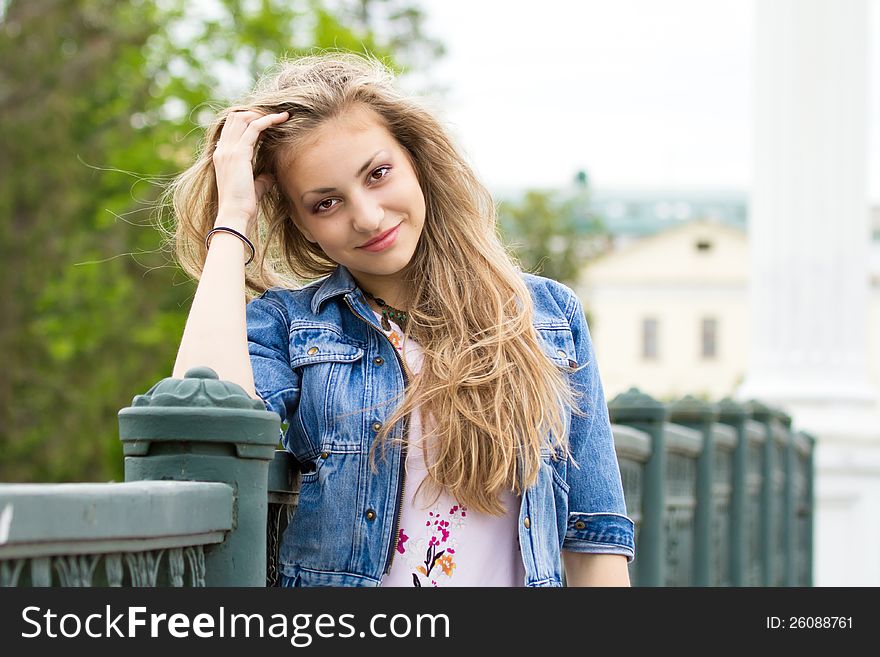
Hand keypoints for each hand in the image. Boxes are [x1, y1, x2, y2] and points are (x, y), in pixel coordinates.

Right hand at [211, 110, 288, 230]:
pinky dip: (267, 121)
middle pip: (235, 117)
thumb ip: (260, 179)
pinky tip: (281, 120)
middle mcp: (222, 150)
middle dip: (256, 113)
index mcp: (222, 156)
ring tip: (281, 116)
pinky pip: (254, 128)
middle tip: (275, 116)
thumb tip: (270, 176)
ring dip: (263, 114)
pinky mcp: (239, 153)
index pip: (232, 128)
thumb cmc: (244, 206)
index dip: (248, 121)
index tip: (268, 123)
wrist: (235, 214)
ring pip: (243, 118)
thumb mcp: (253, 187)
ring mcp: (229, 150)